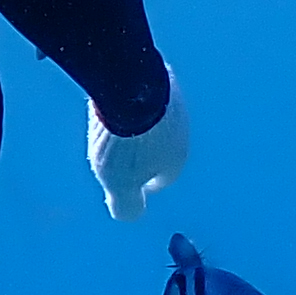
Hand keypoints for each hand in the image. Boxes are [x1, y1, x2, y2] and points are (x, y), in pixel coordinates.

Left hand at [88, 76, 190, 222]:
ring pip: (156, 120)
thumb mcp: (120, 183)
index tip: (131, 182)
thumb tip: (130, 216)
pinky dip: (133, 101)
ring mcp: (174, 103)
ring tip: (114, 124)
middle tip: (118, 152)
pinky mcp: (162, 78)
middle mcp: (181, 132)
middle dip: (143, 152)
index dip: (146, 182)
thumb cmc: (125, 143)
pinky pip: (146, 96)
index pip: (163, 177)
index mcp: (175, 160)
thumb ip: (126, 204)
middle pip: (161, 146)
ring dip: (140, 124)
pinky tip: (114, 99)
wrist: (132, 88)